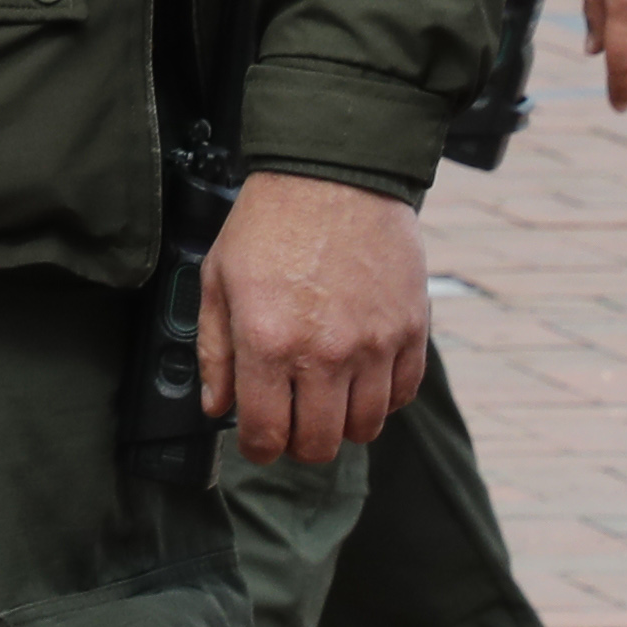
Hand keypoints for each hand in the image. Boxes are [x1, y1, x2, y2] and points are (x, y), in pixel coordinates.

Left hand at [199, 170, 427, 464]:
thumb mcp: (218, 280)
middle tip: (290, 424)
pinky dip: (382, 398)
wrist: (334, 178)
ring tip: (324, 398)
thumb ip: (215, 351)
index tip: (256, 442)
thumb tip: (216, 406)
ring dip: (342, 424)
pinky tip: (360, 377)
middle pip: (320, 444)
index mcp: (269, 343)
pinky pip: (403, 395)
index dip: (257, 448)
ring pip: (365, 427)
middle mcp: (325, 354)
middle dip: (299, 444)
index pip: (266, 433)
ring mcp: (375, 346)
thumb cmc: (269, 226)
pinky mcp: (411, 333)